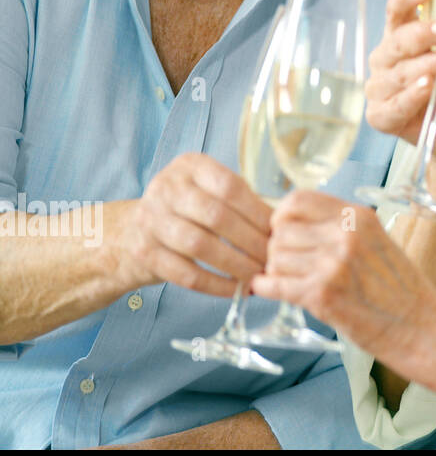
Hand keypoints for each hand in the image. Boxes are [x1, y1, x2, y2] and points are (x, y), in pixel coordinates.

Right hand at [116, 153, 272, 295]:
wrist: (129, 233)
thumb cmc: (186, 210)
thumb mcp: (207, 190)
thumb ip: (239, 199)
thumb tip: (285, 222)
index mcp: (190, 166)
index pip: (230, 187)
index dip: (258, 211)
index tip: (279, 231)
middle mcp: (166, 188)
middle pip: (217, 216)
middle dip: (251, 241)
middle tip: (274, 259)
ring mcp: (150, 220)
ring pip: (201, 246)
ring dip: (236, 265)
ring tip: (258, 276)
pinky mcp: (144, 252)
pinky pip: (186, 274)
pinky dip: (215, 284)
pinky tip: (235, 289)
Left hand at [249, 191, 435, 363]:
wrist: (420, 326)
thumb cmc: (401, 289)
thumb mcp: (377, 241)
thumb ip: (341, 229)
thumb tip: (295, 226)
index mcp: (359, 216)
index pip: (297, 199)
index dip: (281, 215)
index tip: (284, 231)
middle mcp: (345, 234)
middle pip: (281, 230)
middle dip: (278, 249)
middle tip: (288, 265)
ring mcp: (333, 263)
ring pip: (275, 258)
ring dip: (276, 272)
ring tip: (291, 281)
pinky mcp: (323, 294)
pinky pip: (275, 285)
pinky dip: (267, 289)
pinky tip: (270, 291)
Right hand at [364, 0, 435, 155]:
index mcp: (404, 34)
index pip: (397, 8)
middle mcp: (387, 57)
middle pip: (398, 39)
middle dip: (424, 32)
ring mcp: (381, 86)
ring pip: (399, 72)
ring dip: (427, 63)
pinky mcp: (382, 115)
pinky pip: (394, 105)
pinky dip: (411, 95)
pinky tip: (427, 86)